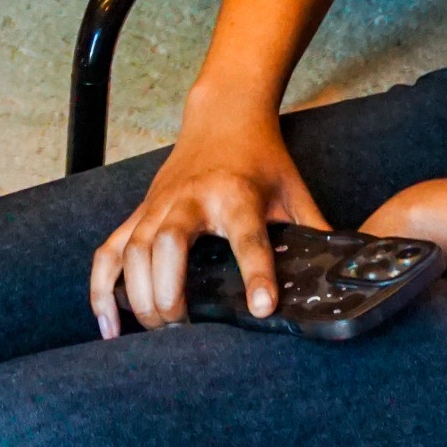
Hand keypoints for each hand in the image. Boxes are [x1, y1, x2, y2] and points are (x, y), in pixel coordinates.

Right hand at [90, 93, 328, 335]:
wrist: (223, 115)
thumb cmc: (262, 158)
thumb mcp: (295, 191)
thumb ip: (315, 232)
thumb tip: (346, 276)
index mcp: (237, 194)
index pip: (247, 237)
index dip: (256, 273)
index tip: (262, 308)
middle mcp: (191, 198)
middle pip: (167, 243)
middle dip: (169, 291)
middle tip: (183, 329)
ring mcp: (158, 204)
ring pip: (133, 250)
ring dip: (137, 295)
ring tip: (156, 332)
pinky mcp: (140, 212)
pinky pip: (109, 251)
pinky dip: (101, 289)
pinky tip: (109, 326)